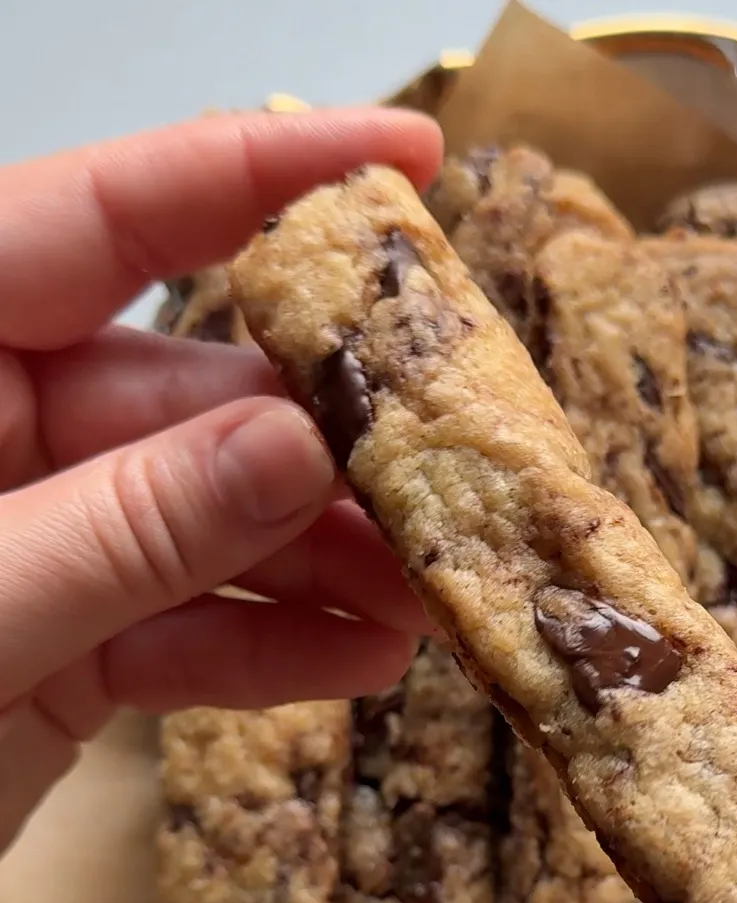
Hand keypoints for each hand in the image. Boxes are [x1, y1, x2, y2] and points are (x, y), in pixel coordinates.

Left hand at [0, 107, 443, 852]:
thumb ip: (128, 529)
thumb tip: (302, 448)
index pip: (96, 221)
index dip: (254, 178)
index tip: (406, 161)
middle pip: (184, 396)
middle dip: (325, 443)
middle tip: (448, 467)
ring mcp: (25, 544)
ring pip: (201, 525)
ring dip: (321, 565)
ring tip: (431, 599)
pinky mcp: (57, 648)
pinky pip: (180, 630)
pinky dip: (268, 648)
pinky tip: (361, 662)